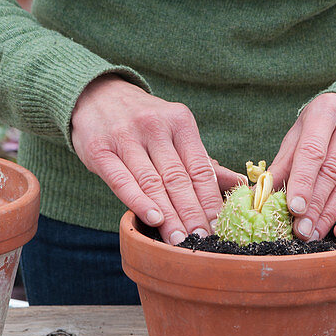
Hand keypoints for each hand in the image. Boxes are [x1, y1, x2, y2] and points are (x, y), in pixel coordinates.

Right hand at [71, 75, 244, 243]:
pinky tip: (153, 219)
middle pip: (178, 179)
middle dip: (192, 213)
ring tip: (179, 240)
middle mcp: (154, 126)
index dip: (211, 200)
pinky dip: (139, 202)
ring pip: (152, 183)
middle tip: (202, 240)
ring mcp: (125, 137)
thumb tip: (240, 185)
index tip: (220, 226)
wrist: (96, 95)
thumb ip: (202, 160)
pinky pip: (122, 180)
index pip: (200, 168)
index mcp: (179, 121)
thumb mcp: (175, 130)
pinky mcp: (99, 149)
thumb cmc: (142, 121)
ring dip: (168, 215)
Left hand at [270, 93, 335, 240]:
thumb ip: (283, 162)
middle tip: (300, 231)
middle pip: (332, 172)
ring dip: (330, 215)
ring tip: (313, 234)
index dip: (302, 182)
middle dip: (314, 206)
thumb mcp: (299, 134)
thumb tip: (261, 194)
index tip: (293, 209)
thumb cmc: (321, 126)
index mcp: (327, 110)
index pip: (313, 151)